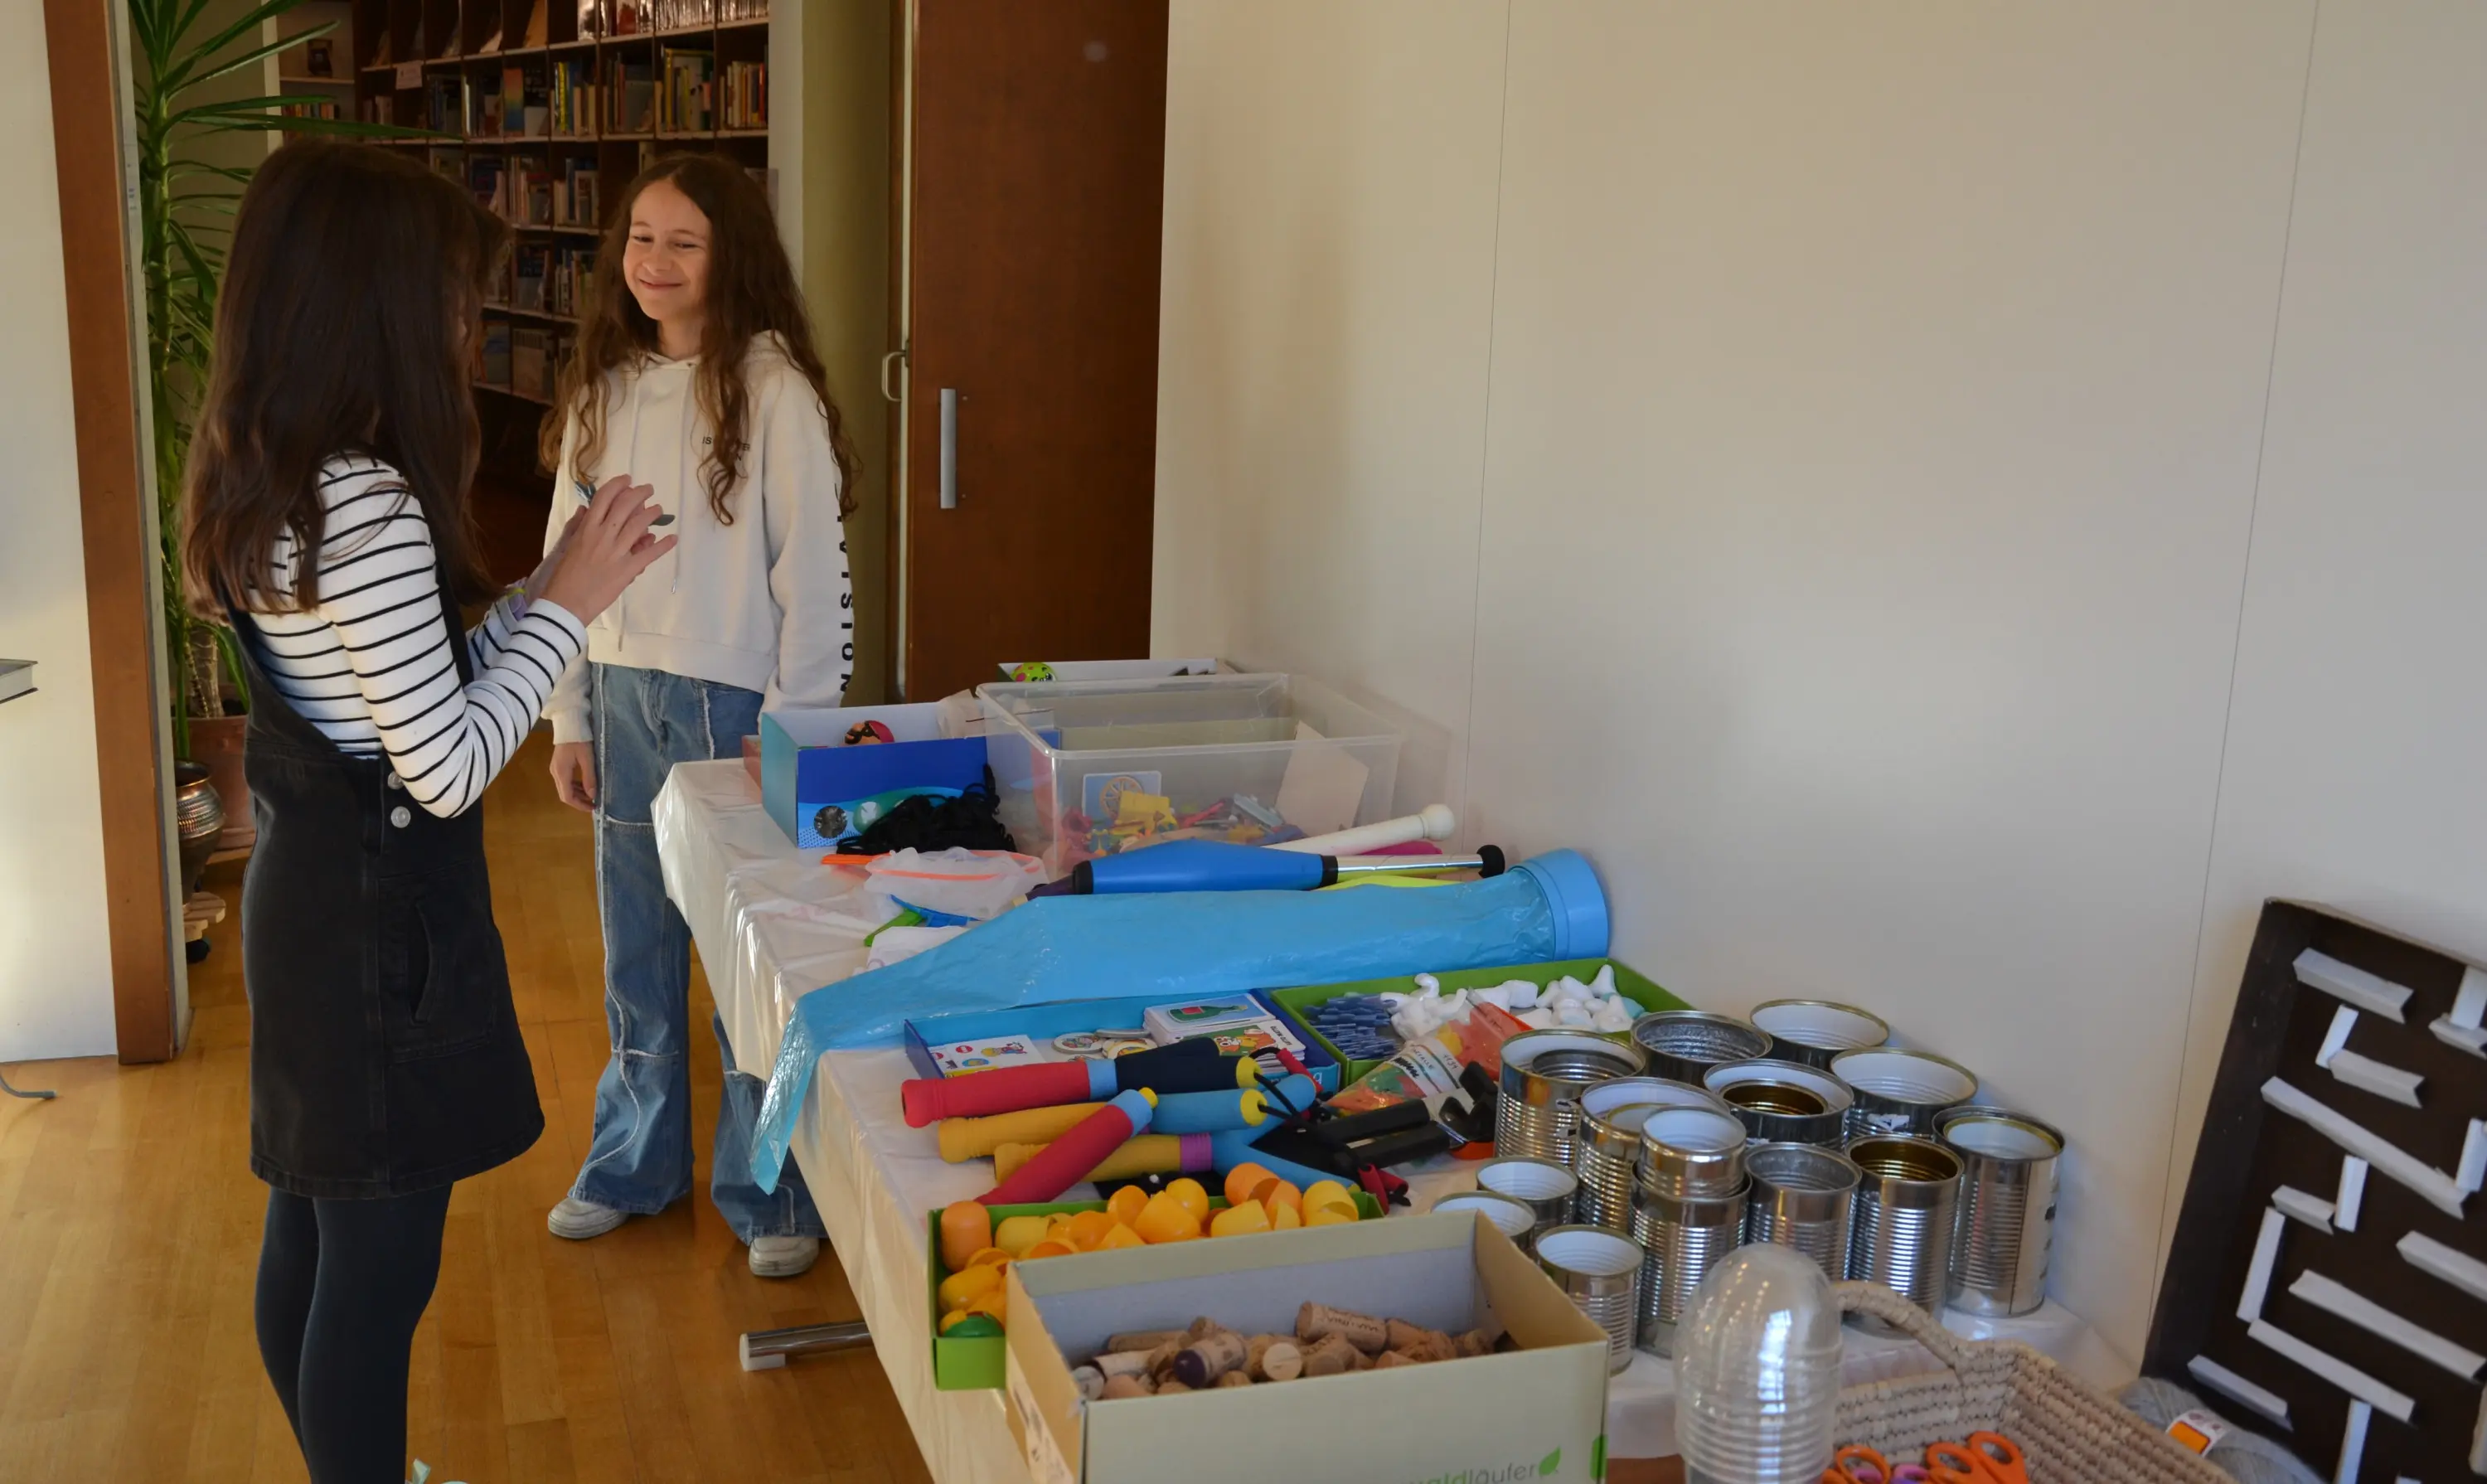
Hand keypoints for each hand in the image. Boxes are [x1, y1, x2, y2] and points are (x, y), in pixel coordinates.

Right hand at [536, 476, 675, 624]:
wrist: (566, 602)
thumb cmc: (564, 576)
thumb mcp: (568, 545)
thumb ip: (578, 526)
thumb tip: (585, 508)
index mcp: (586, 529)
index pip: (603, 498)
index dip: (618, 485)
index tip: (627, 480)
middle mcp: (602, 536)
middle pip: (625, 506)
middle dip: (640, 494)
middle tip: (648, 490)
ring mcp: (616, 552)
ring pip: (639, 525)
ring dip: (653, 514)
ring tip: (660, 510)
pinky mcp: (627, 570)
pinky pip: (649, 554)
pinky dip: (663, 545)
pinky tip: (673, 538)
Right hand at [549, 741, 596, 812]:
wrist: (569, 723)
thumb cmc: (580, 739)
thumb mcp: (587, 758)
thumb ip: (589, 777)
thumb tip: (592, 795)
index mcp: (561, 772)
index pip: (567, 797)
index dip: (579, 805)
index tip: (593, 807)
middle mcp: (555, 773)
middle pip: (565, 794)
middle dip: (579, 801)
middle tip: (594, 804)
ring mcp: (556, 769)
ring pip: (565, 788)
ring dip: (578, 794)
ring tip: (592, 796)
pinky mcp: (559, 765)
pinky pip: (566, 781)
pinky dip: (575, 786)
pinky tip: (585, 786)